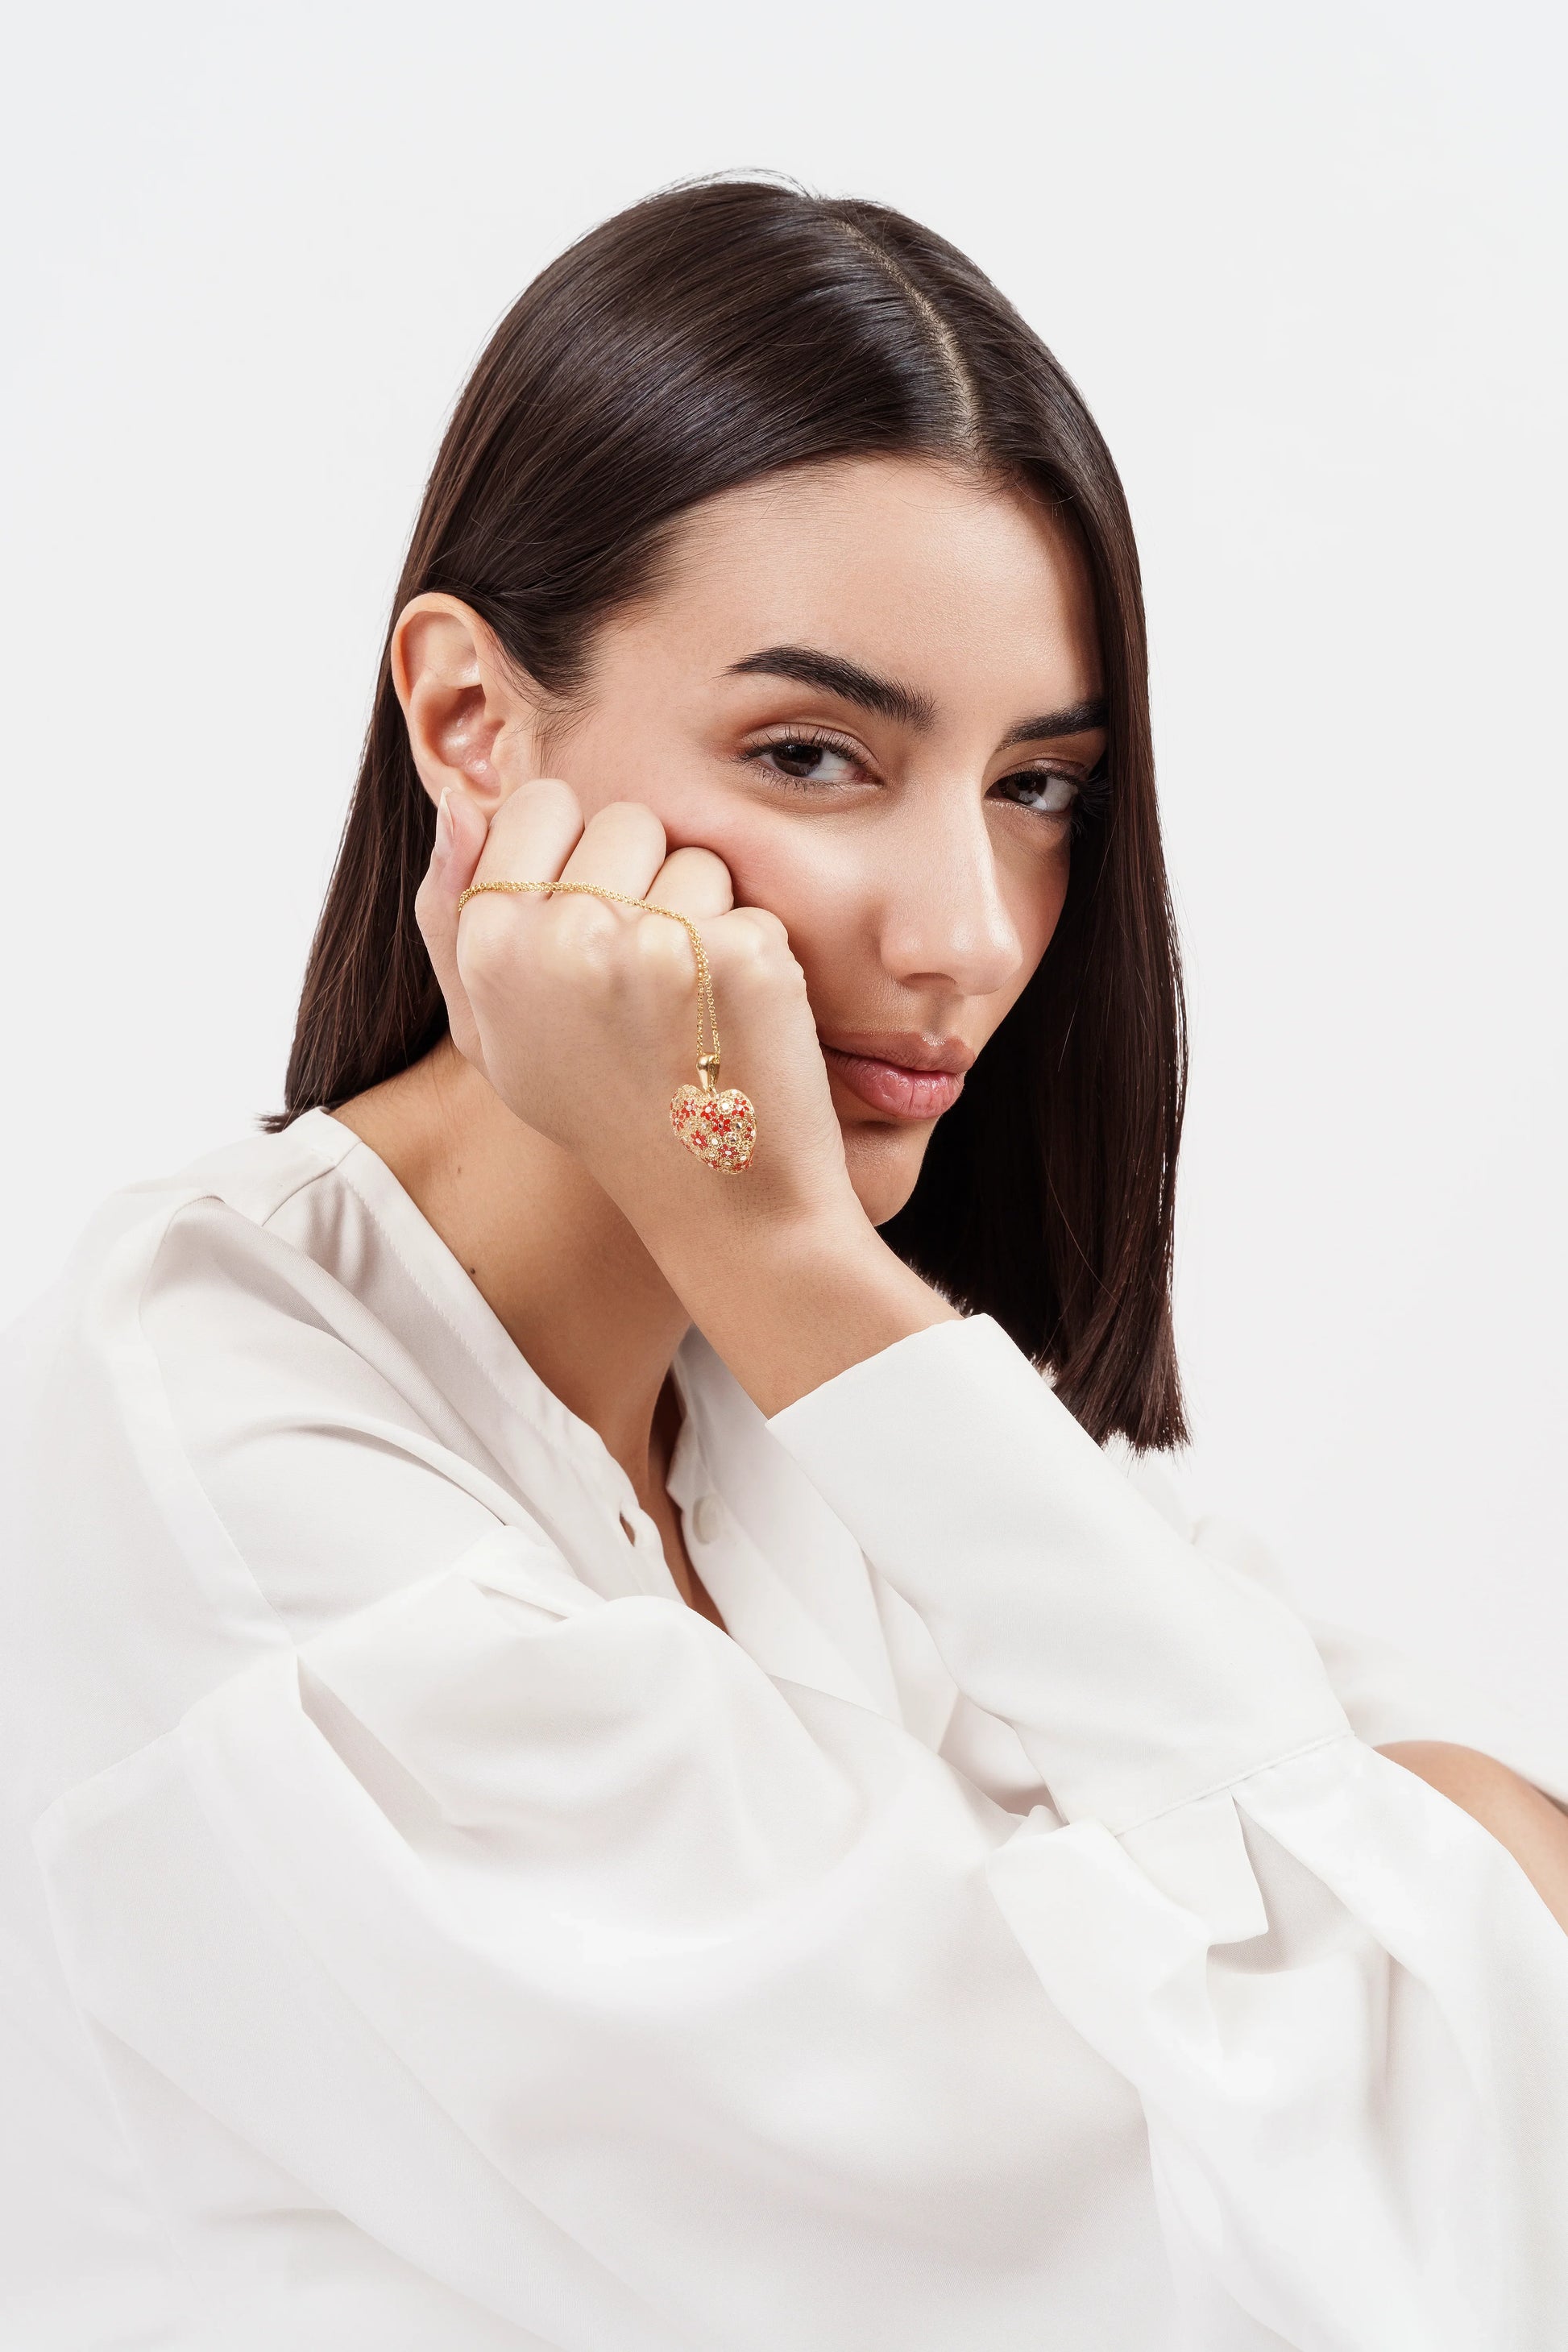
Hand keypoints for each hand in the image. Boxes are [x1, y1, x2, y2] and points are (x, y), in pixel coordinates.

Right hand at [416, 778, 863, 1247]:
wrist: (720, 1203)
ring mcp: (656, 944)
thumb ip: (455, 916)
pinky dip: (755, 958)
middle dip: (645, 882)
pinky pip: (752, 905)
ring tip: (689, 1012)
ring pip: (695, 859)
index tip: (592, 927)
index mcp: (492, 946)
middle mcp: (563, 937)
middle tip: (646, 986)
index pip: (542, 802)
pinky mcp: (742, 955)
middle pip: (625, 821)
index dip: (576, 854)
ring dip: (704, 918)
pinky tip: (735, 1027)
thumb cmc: (604, 1107)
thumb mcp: (496, 1031)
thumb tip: (457, 801)